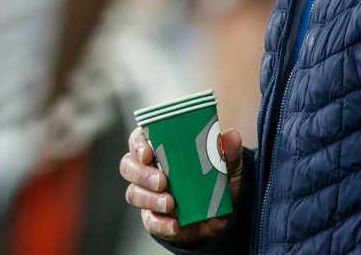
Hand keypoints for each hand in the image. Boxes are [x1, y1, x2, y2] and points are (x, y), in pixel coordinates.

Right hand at [119, 125, 243, 243]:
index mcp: (161, 147)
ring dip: (150, 199)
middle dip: (142, 174)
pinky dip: (161, 223)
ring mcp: (149, 194)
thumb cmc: (216, 176)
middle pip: (129, 166)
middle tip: (161, 181)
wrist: (220, 211)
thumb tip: (231, 137)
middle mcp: (149, 169)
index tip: (147, 152)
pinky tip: (175, 223)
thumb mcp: (227, 162)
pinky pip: (150, 220)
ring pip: (134, 193)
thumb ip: (229, 150)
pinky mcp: (154, 217)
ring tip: (170, 203)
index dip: (138, 145)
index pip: (138, 140)